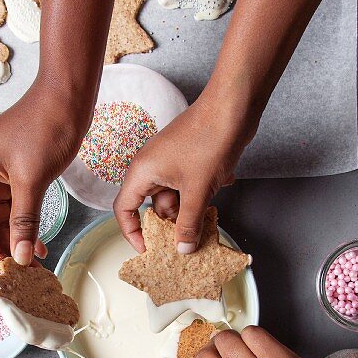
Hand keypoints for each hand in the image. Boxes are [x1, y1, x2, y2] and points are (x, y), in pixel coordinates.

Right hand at [0, 77, 90, 266]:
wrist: (68, 98)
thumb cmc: (45, 125)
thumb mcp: (32, 179)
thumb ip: (24, 221)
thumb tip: (20, 259)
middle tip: (19, 274)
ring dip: (12, 245)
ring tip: (33, 268)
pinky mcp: (13, 180)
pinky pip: (12, 214)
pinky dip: (23, 232)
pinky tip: (39, 249)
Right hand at [113, 94, 243, 252]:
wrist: (232, 107)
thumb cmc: (208, 140)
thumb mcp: (197, 191)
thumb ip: (188, 223)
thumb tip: (183, 249)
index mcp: (142, 172)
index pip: (124, 209)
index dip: (133, 233)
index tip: (149, 249)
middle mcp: (151, 167)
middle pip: (154, 206)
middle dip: (173, 222)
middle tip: (189, 239)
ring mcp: (170, 162)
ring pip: (175, 197)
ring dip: (192, 207)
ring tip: (210, 210)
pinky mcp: (187, 158)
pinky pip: (189, 185)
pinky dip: (203, 190)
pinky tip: (221, 182)